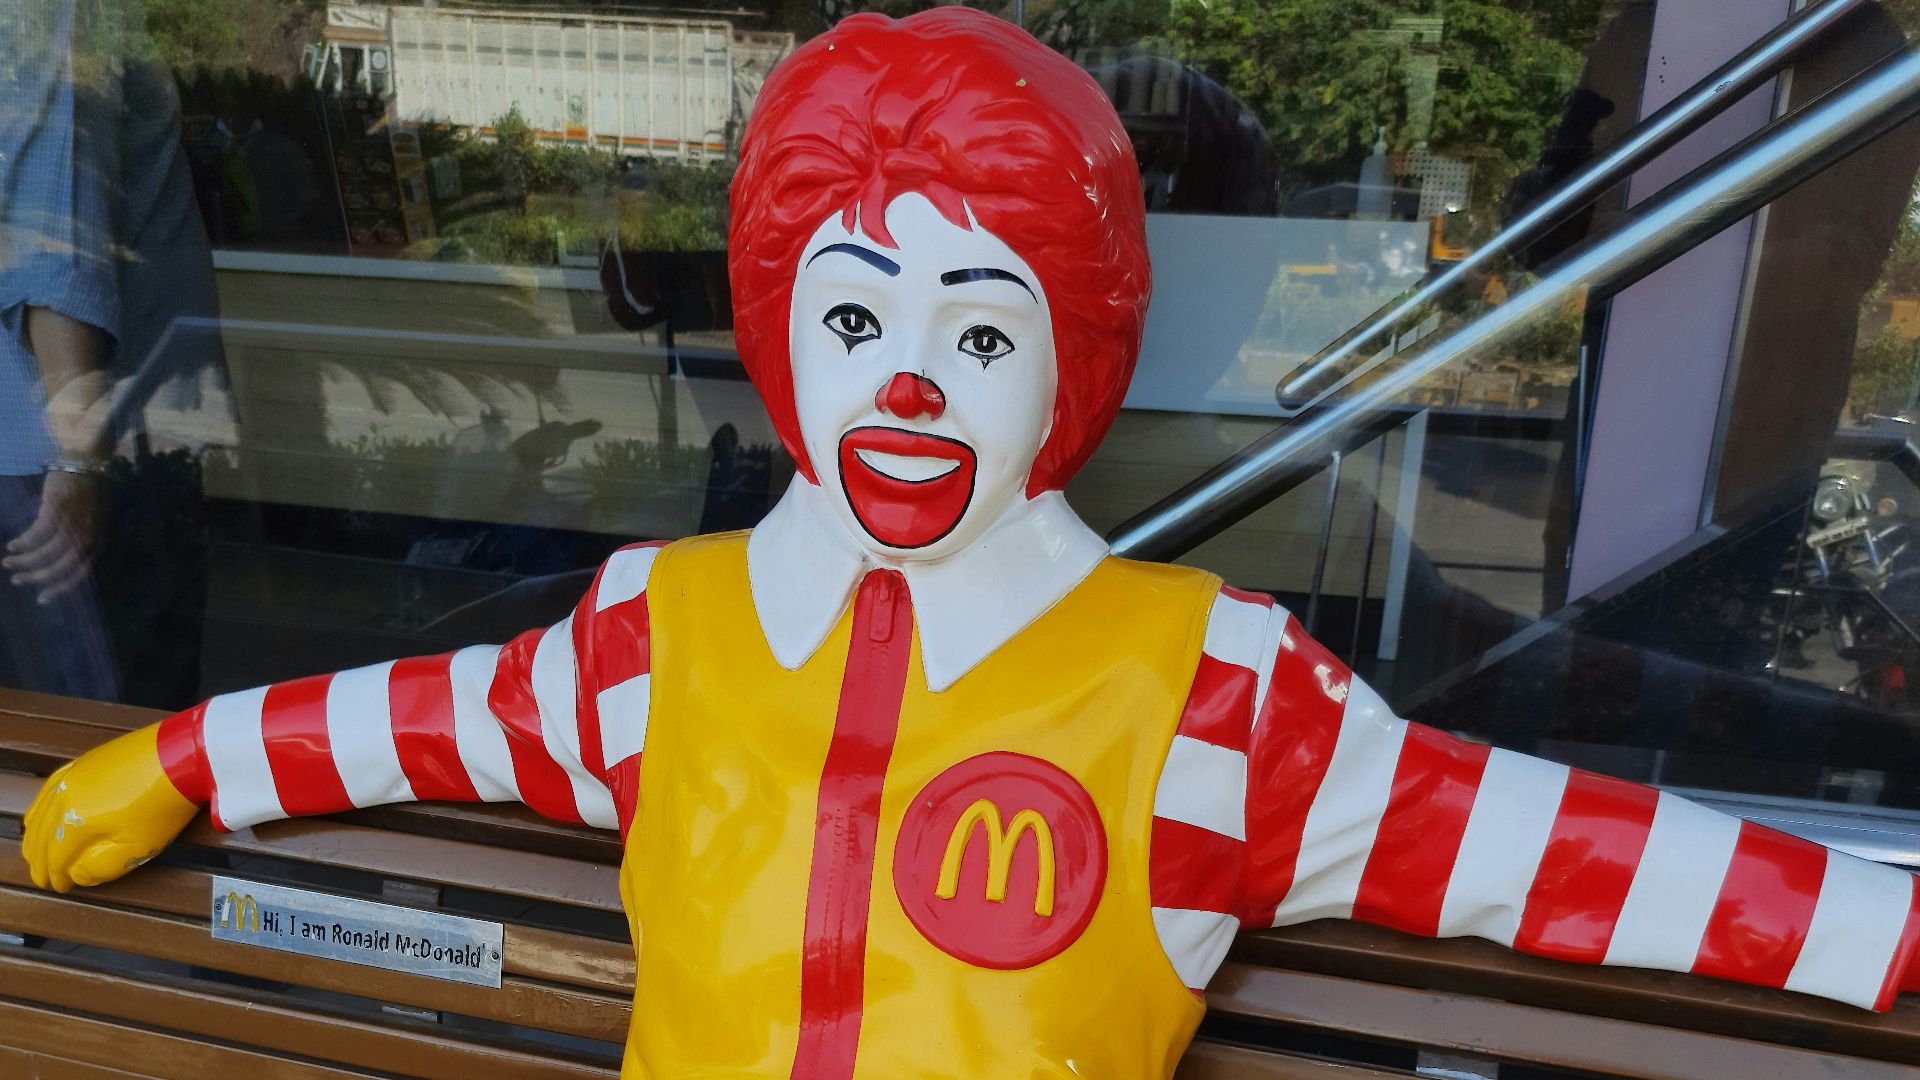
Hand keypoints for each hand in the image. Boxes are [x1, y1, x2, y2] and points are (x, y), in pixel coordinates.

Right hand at [3, 469, 103, 604]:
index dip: (61, 589)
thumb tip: (60, 562)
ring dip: (25, 561)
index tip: (42, 598)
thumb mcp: (92, 522)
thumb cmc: (87, 493)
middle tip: (17, 580)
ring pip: (47, 554)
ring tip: (9, 563)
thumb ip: (81, 541)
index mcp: (99, 542)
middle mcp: (89, 537)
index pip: (81, 574)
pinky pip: (37, 535)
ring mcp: (73, 524)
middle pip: (62, 568)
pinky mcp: (57, 510)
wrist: (85, 463)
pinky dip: (24, 543)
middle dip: (37, 578)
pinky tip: (13, 545)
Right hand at [23, 724, 199, 892]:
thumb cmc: (162, 806)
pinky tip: (39, 815)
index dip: (56, 877)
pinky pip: (48, 789)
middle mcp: (64, 798)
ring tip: (34, 854)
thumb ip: (101, 867)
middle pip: (42, 836)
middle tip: (42, 878)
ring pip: (40, 813)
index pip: (56, 857)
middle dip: (39, 861)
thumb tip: (76, 874)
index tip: (59, 888)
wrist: (183, 755)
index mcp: (75, 822)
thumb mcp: (138, 847)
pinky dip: (39, 809)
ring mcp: (71, 776)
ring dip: (35, 838)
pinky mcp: (82, 761)